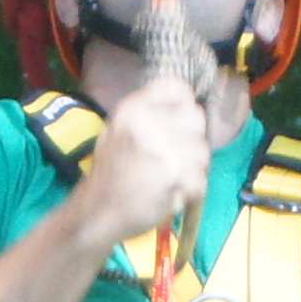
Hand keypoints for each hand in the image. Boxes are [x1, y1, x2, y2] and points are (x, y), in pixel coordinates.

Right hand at [71, 79, 210, 253]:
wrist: (97, 213)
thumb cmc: (112, 173)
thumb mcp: (119, 131)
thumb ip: (149, 113)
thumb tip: (190, 106)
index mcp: (131, 108)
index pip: (178, 88)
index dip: (185, 107)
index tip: (178, 126)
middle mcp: (145, 121)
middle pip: (196, 119)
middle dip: (192, 141)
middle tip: (174, 160)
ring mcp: (160, 146)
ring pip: (203, 151)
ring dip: (194, 170)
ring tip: (170, 180)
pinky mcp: (173, 173)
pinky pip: (200, 179)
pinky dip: (191, 192)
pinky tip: (172, 194)